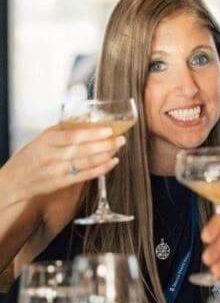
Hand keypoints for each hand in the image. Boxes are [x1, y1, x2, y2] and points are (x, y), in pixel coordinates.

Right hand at [1, 125, 124, 204]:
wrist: (15, 181)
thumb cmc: (32, 156)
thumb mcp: (43, 138)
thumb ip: (64, 130)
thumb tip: (88, 120)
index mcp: (47, 141)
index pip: (73, 136)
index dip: (92, 134)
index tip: (108, 130)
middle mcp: (52, 156)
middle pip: (83, 150)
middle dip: (105, 144)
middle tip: (120, 138)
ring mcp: (57, 171)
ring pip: (86, 162)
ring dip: (106, 155)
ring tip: (118, 147)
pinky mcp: (62, 183)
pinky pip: (85, 175)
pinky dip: (101, 169)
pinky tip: (112, 162)